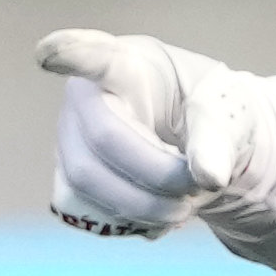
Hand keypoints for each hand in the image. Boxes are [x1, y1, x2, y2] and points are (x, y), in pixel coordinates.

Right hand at [38, 28, 274, 238]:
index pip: (96, 55)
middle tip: (197, 188)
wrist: (198, 148)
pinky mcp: (69, 179)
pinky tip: (157, 215)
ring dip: (144, 206)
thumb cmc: (206, 115)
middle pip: (104, 138)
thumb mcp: (228, 116)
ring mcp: (70, 139)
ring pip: (87, 182)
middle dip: (156, 174)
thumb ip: (219, 141)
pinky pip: (83, 210)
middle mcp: (86, 97)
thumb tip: (208, 176)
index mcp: (129, 64)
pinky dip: (128, 222)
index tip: (47, 54)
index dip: (71, 53)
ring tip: (183, 206)